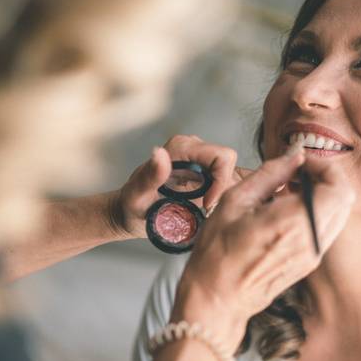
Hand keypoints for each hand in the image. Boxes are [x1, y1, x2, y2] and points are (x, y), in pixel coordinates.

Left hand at [109, 135, 245, 238]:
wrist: (130, 213)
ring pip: (231, 174)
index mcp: (181, 147)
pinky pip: (226, 181)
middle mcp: (194, 149)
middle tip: (206, 211)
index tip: (207, 205)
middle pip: (229, 165)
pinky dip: (224, 196)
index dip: (222, 181)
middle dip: (225, 189)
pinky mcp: (204, 173)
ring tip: (205, 213)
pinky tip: (208, 211)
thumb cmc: (131, 205)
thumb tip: (160, 153)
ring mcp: (200, 161)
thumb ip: (150, 175)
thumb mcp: (137, 194)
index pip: (222, 156)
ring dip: (225, 194)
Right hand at [172, 149, 355, 349]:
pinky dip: (316, 211)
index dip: (323, 166)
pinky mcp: (309, 262)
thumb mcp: (235, 201)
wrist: (218, 297)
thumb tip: (294, 155)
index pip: (337, 186)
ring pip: (339, 213)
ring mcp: (313, 254)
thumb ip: (270, 173)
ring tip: (289, 190)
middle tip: (296, 172)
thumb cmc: (218, 252)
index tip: (300, 162)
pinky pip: (327, 228)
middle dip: (325, 177)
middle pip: (344, 198)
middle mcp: (310, 240)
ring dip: (322, 194)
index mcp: (292, 222)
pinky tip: (288, 210)